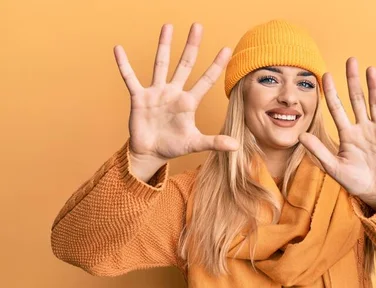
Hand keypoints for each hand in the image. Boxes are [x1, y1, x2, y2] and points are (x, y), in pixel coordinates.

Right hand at [114, 23, 238, 166]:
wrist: (150, 152)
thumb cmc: (173, 146)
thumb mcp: (195, 144)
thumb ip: (214, 142)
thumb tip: (235, 146)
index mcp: (188, 102)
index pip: (206, 81)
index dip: (216, 66)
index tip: (227, 49)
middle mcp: (173, 92)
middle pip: (185, 64)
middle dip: (192, 46)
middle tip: (198, 26)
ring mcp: (156, 93)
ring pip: (160, 64)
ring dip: (164, 46)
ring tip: (168, 26)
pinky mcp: (139, 97)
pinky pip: (130, 78)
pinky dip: (124, 65)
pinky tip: (119, 49)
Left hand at [299, 57, 375, 209]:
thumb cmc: (354, 181)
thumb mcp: (334, 167)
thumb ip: (318, 151)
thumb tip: (300, 135)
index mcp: (346, 133)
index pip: (337, 107)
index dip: (331, 92)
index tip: (324, 75)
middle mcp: (361, 127)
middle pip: (356, 98)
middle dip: (353, 80)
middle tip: (350, 60)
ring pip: (375, 102)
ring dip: (373, 86)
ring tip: (370, 69)